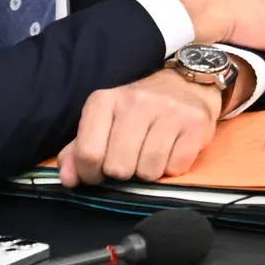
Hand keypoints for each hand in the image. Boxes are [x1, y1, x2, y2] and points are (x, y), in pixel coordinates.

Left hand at [61, 65, 220, 184]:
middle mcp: (136, 101)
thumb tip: (68, 180)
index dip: (91, 174)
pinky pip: (175, 168)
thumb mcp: (103, 123)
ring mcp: (169, 110)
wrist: (186, 84)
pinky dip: (172, 168)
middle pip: (118, 167)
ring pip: (148, 171)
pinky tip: (171, 152)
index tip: (100, 172)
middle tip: (130, 161)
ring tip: (151, 155)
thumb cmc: (138, 111)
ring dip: (148, 172)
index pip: (88, 154)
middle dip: (123, 173)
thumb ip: (79, 151)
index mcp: (105, 100)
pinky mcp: (196, 123)